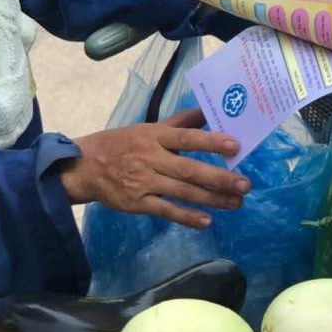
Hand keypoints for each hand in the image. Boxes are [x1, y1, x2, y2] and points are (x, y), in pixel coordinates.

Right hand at [59, 109, 249, 228]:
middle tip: (245, 184)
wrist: (86, 167)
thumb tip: (208, 110)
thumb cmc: (123, 144)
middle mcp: (151, 158)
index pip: (186, 138)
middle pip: (189, 169)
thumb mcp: (148, 128)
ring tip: (236, 202)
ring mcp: (144, 182)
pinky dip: (186, 216)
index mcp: (155, 136)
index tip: (235, 146)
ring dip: (212, 199)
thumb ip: (180, 122)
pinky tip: (206, 221)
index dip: (210, 141)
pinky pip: (166, 210)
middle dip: (219, 178)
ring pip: (182, 191)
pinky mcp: (137, 203)